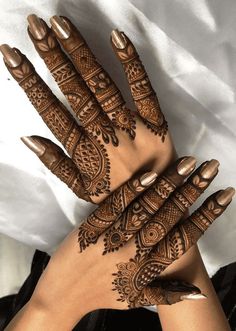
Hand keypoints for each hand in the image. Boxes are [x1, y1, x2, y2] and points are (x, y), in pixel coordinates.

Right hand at [0, 14, 175, 202]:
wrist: (157, 204)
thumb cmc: (116, 196)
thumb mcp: (81, 188)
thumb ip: (55, 164)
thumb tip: (27, 138)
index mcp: (83, 151)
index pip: (51, 110)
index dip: (30, 82)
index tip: (12, 55)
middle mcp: (104, 134)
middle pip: (74, 90)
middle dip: (53, 56)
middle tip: (36, 26)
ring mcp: (131, 126)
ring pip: (101, 84)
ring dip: (80, 53)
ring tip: (61, 25)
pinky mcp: (156, 122)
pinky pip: (143, 89)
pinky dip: (131, 63)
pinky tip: (116, 37)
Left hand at [28, 156, 233, 325]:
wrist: (63, 297)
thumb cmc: (104, 297)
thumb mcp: (138, 299)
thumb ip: (169, 294)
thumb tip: (201, 292)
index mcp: (149, 267)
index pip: (186, 237)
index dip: (208, 214)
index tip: (225, 194)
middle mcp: (135, 250)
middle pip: (170, 216)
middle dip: (193, 190)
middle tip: (211, 167)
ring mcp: (113, 236)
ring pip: (146, 207)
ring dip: (168, 184)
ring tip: (188, 163)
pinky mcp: (92, 226)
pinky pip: (115, 205)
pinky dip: (132, 190)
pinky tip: (149, 174)